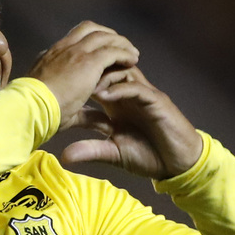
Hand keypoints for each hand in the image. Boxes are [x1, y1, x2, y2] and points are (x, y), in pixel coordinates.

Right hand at [26, 22, 139, 129]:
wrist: (30, 109)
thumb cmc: (39, 114)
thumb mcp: (65, 111)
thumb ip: (87, 114)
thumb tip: (104, 124)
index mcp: (50, 57)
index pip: (73, 40)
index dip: (90, 43)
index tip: (103, 53)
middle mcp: (62, 49)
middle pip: (89, 29)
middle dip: (107, 35)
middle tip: (121, 47)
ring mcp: (75, 52)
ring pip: (103, 36)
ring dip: (120, 43)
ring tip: (132, 53)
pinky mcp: (88, 61)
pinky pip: (112, 50)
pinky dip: (124, 53)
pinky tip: (132, 60)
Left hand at [61, 66, 203, 179]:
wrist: (177, 163)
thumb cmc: (148, 157)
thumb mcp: (113, 154)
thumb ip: (91, 151)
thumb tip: (64, 156)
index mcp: (117, 103)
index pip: (95, 84)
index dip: (78, 84)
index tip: (57, 88)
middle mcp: (129, 94)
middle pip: (108, 71)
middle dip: (89, 71)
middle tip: (67, 77)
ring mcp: (143, 95)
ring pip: (122, 73)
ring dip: (103, 76)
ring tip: (84, 85)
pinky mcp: (156, 101)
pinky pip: (137, 88)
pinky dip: (121, 89)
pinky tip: (104, 95)